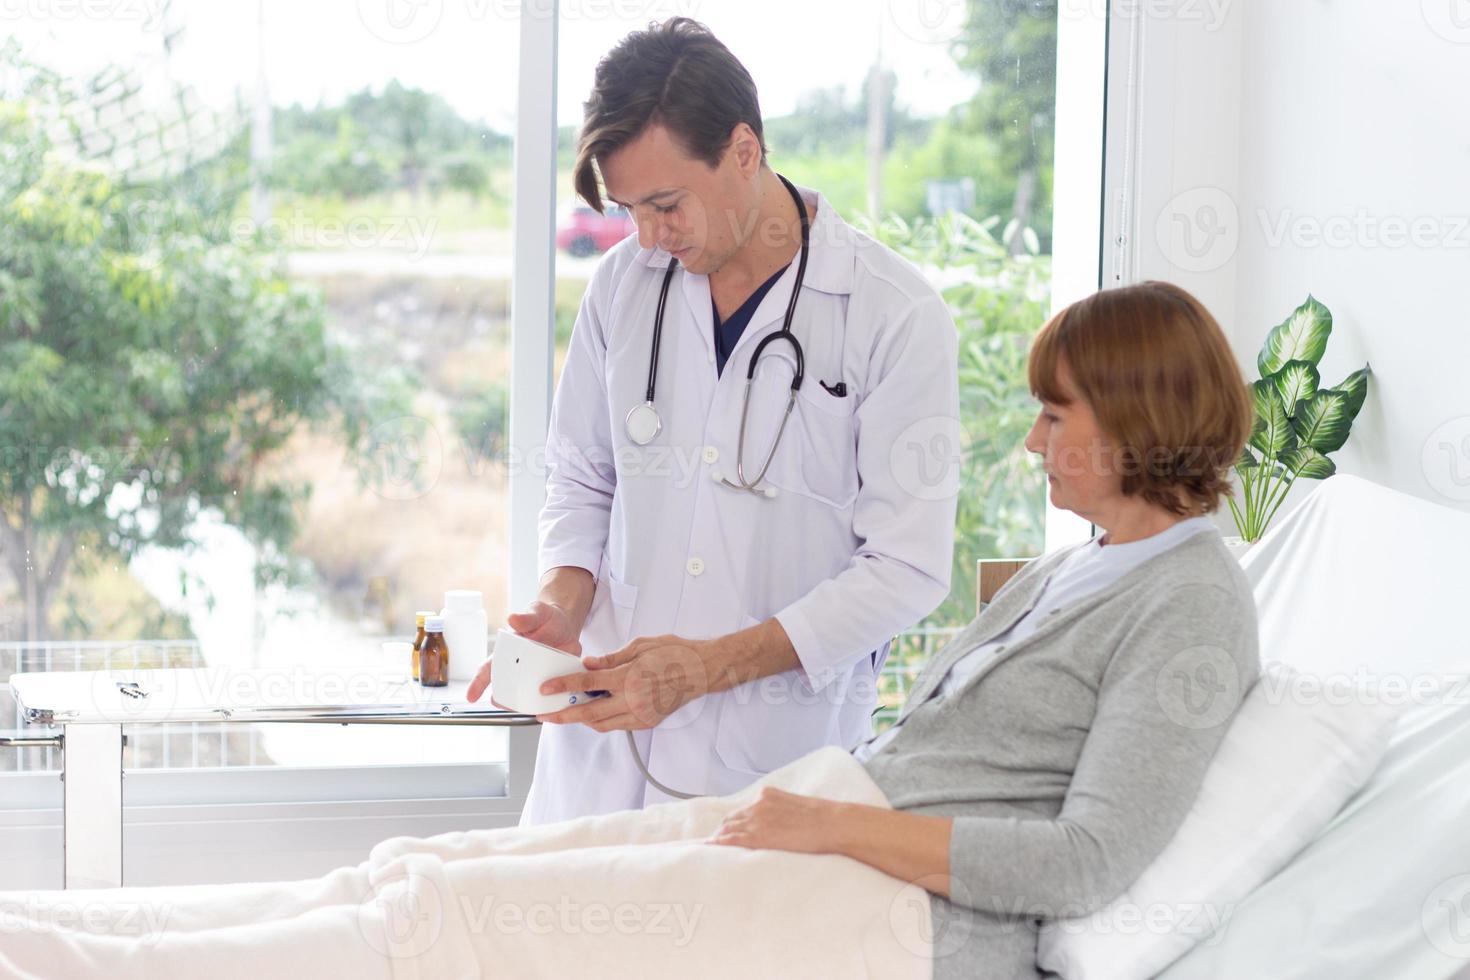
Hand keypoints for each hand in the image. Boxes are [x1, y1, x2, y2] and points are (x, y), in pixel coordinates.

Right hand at [466, 601, 580, 702]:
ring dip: (525, 703)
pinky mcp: (551, 679)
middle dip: (503, 698)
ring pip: (523, 696)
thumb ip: (526, 617)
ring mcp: (534, 675)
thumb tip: (513, 618)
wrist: (567, 623)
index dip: (478, 683)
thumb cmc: (545, 618)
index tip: (470, 698)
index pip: (488, 668)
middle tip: (506, 702)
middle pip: (504, 688)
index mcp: (508, 651)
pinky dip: (548, 701)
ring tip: (530, 705)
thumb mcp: (537, 613)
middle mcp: (518, 667)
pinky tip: (552, 703)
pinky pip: (546, 695)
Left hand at [533, 634, 712, 730]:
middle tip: (544, 714)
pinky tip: (593, 711)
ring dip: (580, 720)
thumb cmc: (675, 653)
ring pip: (601, 725)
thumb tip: (588, 666)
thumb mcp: (640, 645)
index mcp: (630, 677)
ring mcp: (641, 715)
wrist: (702, 671)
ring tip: (565, 712)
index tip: (546, 689)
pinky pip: (616, 726)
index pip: (587, 685)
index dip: (563, 686)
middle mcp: (633, 700)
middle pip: (588, 713)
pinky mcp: (647, 723)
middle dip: (562, 715)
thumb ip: (611, 658)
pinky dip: (601, 721)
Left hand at [709, 787, 842, 853]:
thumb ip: (781, 812)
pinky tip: (712, 848)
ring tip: (709, 848)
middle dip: (723, 830)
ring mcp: (758, 818)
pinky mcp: (759, 835)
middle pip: (732, 818)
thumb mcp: (797, 807)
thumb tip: (778, 826)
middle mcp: (758, 803)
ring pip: (729, 828)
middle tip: (714, 842)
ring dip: (719, 838)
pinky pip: (733, 839)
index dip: (733, 821)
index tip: (725, 830)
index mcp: (768, 794)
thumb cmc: (821, 818)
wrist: (831, 823)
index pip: (743, 809)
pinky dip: (720, 843)